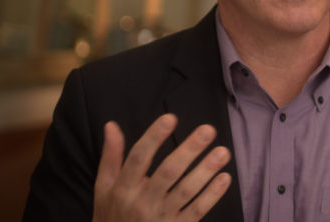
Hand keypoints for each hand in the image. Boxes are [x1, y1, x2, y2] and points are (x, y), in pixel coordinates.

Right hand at [93, 114, 231, 220]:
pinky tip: (224, 177)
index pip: (139, 158)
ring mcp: (161, 217)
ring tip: (223, 151)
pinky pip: (197, 211)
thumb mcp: (104, 187)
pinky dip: (212, 195)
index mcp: (123, 188)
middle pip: (168, 172)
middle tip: (208, 130)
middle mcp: (142, 202)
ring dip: (205, 171)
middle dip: (189, 150)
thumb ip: (111, 156)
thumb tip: (111, 125)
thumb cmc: (112, 214)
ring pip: (186, 191)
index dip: (154, 137)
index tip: (171, 118)